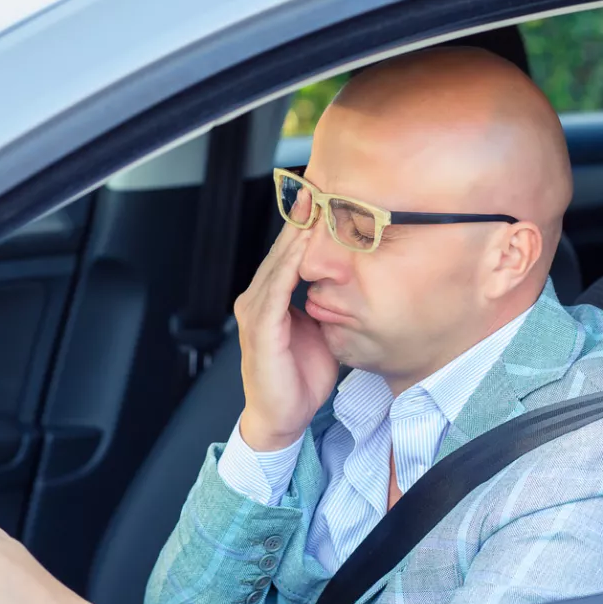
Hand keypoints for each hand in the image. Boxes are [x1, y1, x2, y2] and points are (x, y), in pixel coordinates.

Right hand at [233, 219, 338, 450]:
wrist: (281, 418)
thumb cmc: (299, 379)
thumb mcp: (318, 332)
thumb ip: (324, 305)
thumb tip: (348, 284)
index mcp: (269, 299)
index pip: (288, 255)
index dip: (304, 226)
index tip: (322, 197)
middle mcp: (256, 299)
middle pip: (281, 251)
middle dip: (299, 218)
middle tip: (316, 185)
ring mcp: (255, 311)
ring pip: (278, 262)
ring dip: (296, 233)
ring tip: (312, 205)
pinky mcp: (261, 326)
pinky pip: (277, 287)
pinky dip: (290, 263)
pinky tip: (303, 244)